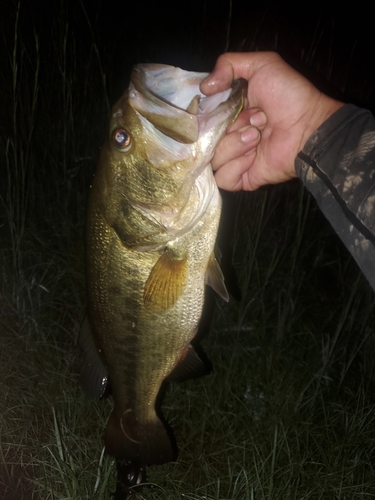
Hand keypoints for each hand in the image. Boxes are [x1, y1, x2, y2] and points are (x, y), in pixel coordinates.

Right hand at [201, 52, 343, 190]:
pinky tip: (252, 156)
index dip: (209, 113)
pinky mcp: (242, 179)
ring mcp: (235, 158)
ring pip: (213, 158)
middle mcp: (230, 135)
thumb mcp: (262, 65)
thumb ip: (228, 64)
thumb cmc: (289, 96)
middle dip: (228, 127)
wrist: (308, 127)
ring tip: (257, 136)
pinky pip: (223, 178)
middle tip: (254, 119)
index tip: (225, 105)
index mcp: (230, 112)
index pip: (202, 118)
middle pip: (206, 138)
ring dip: (235, 144)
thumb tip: (204, 89)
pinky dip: (235, 166)